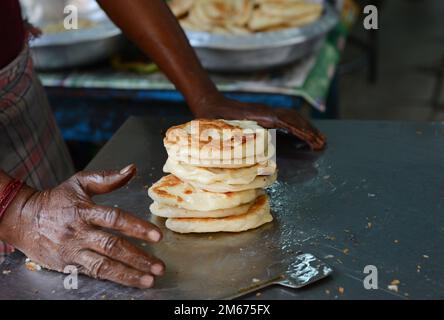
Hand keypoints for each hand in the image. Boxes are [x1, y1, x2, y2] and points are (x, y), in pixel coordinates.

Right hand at [0, 165, 163, 287]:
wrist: (22, 218)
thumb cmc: (56, 199)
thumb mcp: (79, 183)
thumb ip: (107, 178)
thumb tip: (132, 168)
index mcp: (85, 210)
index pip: (115, 219)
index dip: (137, 227)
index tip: (157, 236)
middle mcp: (80, 232)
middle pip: (113, 247)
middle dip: (138, 257)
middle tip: (159, 266)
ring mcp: (73, 251)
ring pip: (103, 266)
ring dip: (128, 274)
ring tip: (148, 279)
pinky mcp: (68, 264)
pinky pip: (92, 273)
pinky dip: (111, 278)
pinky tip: (128, 281)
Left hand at [193, 97, 325, 149]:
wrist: (208, 103)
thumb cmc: (212, 119)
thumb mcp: (221, 132)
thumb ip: (232, 141)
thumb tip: (245, 153)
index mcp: (258, 116)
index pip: (286, 122)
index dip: (301, 132)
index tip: (313, 142)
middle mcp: (266, 112)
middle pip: (294, 118)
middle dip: (310, 131)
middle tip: (323, 144)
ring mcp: (266, 112)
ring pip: (292, 117)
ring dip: (306, 127)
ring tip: (319, 140)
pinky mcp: (264, 115)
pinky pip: (286, 119)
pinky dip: (297, 126)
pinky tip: (301, 136)